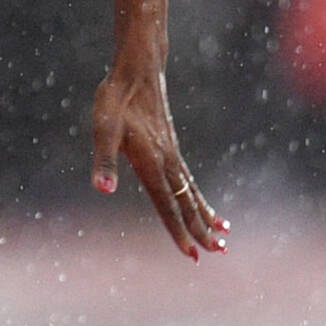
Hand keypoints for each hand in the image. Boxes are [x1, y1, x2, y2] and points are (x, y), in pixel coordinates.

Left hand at [92, 63, 225, 259]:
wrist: (137, 70)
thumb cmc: (116, 99)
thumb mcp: (103, 128)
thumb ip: (103, 160)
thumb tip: (102, 190)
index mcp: (151, 163)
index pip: (166, 205)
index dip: (177, 231)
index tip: (192, 254)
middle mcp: (167, 162)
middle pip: (187, 203)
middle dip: (201, 230)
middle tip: (218, 253)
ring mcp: (172, 155)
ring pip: (192, 193)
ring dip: (206, 216)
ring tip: (224, 236)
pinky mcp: (171, 148)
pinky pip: (189, 180)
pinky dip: (199, 197)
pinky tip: (204, 206)